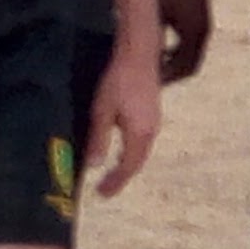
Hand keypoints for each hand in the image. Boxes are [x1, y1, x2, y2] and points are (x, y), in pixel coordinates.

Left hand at [87, 56, 159, 199]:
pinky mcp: (153, 113)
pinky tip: (122, 149)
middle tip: (105, 189)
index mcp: (139, 133)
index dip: (115, 182)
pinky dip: (132, 152)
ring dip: (127, 165)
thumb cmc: (118, 80)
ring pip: (142, 152)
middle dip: (121, 177)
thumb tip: (94, 166)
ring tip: (112, 173)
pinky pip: (143, 141)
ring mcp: (154, 121)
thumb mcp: (102, 111)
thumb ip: (99, 139)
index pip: (128, 167)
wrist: (139, 54)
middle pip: (137, 162)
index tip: (101, 194)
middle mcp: (151, 131)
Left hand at [156, 0, 212, 83]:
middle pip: (190, 67)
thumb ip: (149, 32)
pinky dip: (178, 52)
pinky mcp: (202, 20)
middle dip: (171, 75)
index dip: (166, 77)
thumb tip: (135, 52)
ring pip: (191, 57)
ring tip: (154, 67)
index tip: (149, 81)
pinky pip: (192, 46)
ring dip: (174, 63)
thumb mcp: (155, 9)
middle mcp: (203, 34)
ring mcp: (204, 27)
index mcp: (194, 34)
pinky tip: (161, 49)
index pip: (183, 68)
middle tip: (151, 80)